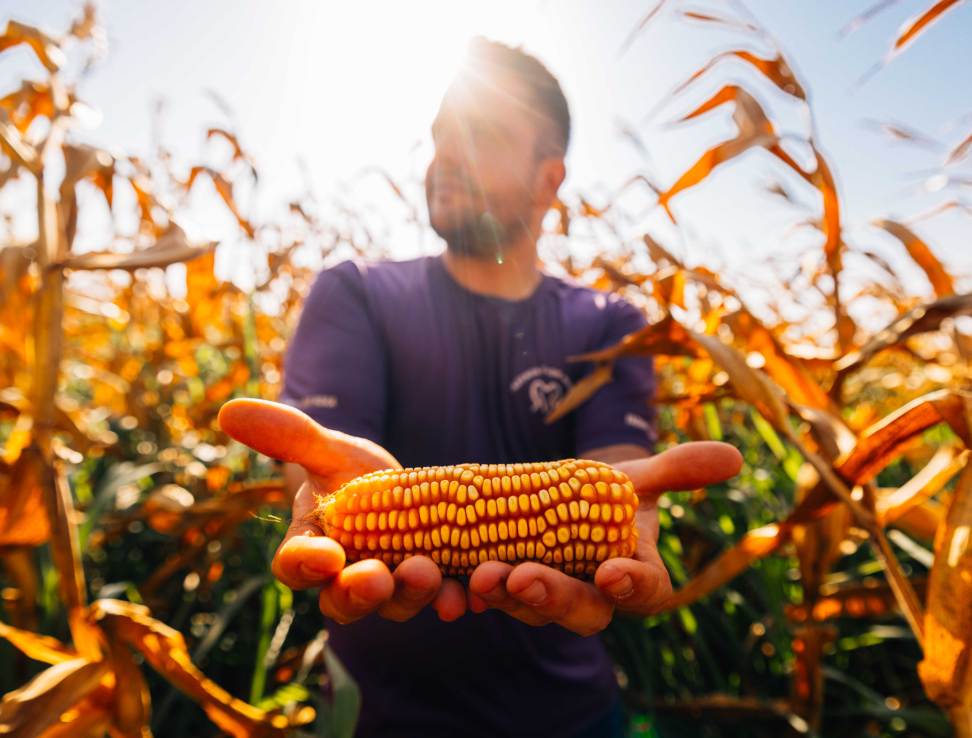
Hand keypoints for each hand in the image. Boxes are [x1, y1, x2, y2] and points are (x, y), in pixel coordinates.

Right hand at [217, 399, 467, 623]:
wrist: (400, 487)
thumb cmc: (349, 472)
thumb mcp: (325, 449)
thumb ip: (288, 436)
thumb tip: (230, 410)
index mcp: (310, 548)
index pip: (296, 565)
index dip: (305, 564)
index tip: (323, 554)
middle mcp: (345, 580)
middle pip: (344, 600)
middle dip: (360, 592)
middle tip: (378, 578)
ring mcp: (391, 588)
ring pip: (395, 605)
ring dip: (411, 595)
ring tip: (428, 572)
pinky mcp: (433, 586)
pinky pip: (441, 600)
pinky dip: (455, 599)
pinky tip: (470, 593)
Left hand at [467, 442, 742, 635]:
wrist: (562, 497)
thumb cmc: (609, 494)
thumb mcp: (639, 478)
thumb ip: (681, 470)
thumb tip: (735, 455)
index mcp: (634, 576)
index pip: (644, 592)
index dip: (631, 586)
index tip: (611, 571)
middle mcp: (592, 597)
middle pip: (580, 610)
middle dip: (553, 597)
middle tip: (525, 577)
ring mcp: (545, 597)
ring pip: (529, 608)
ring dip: (506, 595)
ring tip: (482, 574)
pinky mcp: (505, 588)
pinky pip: (490, 600)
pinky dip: (468, 595)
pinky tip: (451, 584)